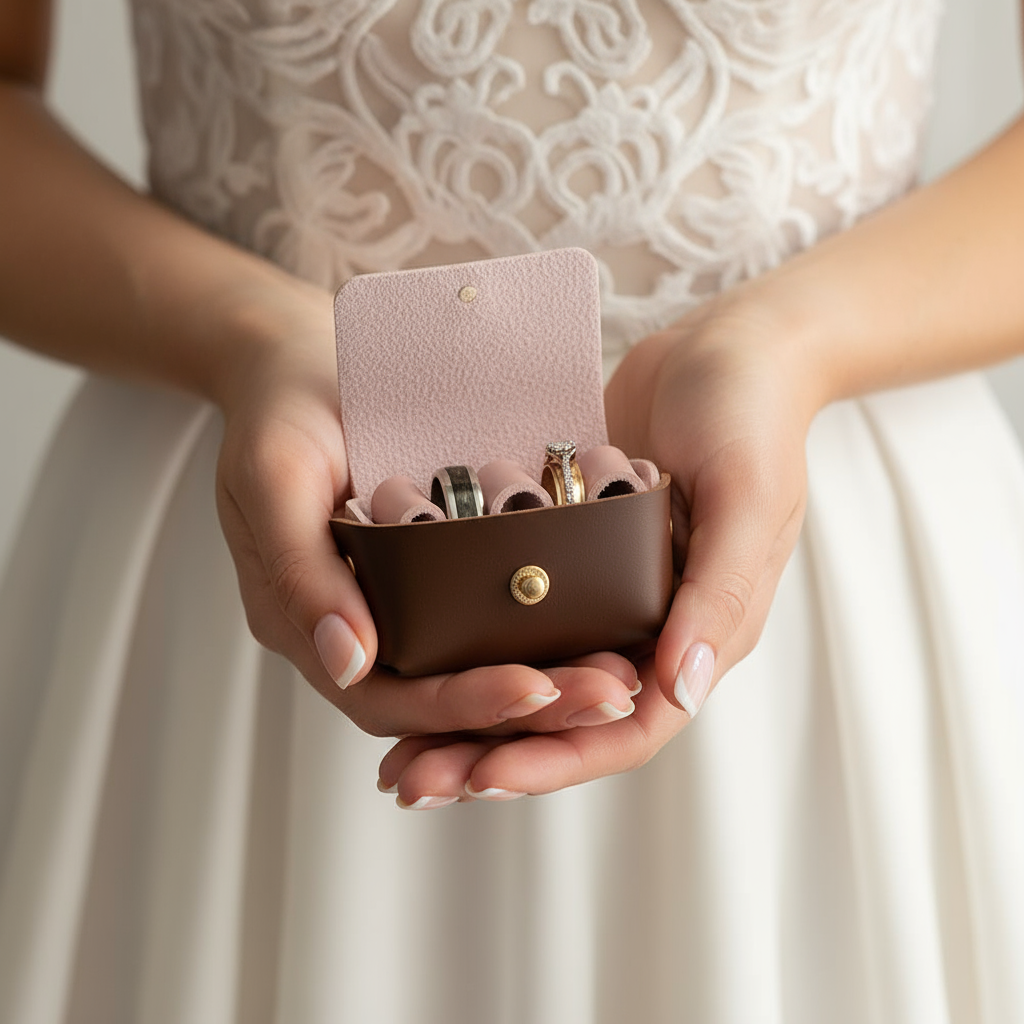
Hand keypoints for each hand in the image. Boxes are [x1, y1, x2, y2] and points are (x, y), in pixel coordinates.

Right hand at [212, 290, 640, 740]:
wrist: (299, 367)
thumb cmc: (279, 414)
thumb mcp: (272, 478)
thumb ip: (300, 573)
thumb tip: (348, 662)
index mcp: (308, 626)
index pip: (390, 697)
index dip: (462, 703)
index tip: (535, 688)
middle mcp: (358, 632)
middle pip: (445, 701)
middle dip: (530, 706)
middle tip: (608, 694)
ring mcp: (398, 606)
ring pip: (474, 670)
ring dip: (547, 682)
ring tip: (618, 677)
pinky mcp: (435, 576)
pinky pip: (488, 622)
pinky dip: (541, 636)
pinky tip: (598, 631)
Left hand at [380, 294, 818, 803]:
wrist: (723, 345)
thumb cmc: (749, 415)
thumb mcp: (746, 497)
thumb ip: (719, 592)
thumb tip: (682, 688)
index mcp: (700, 632)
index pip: (627, 725)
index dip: (559, 758)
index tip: (486, 775)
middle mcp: (649, 626)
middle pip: (566, 716)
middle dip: (493, 753)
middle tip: (414, 781)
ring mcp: (606, 593)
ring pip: (533, 674)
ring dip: (469, 714)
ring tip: (396, 745)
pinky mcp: (571, 556)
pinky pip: (517, 615)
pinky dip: (470, 644)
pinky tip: (411, 654)